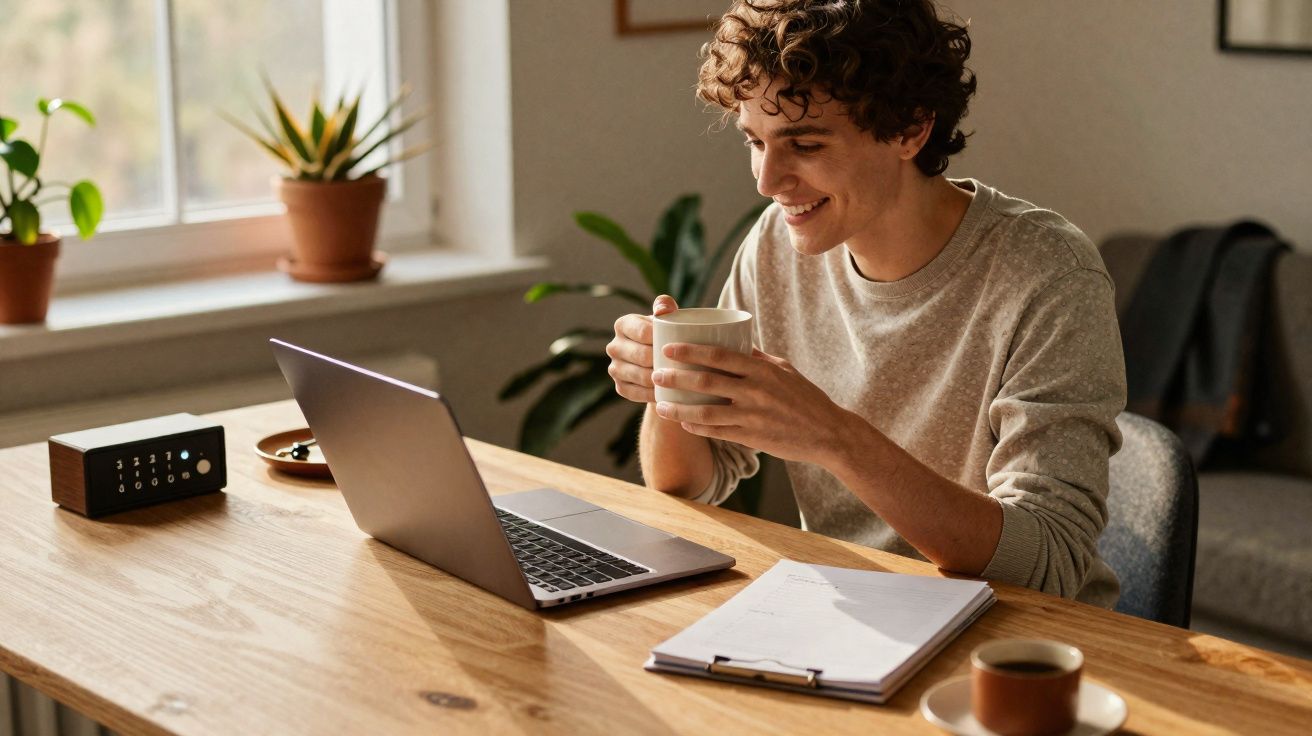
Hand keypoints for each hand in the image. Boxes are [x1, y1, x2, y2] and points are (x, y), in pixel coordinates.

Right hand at [606, 294, 678, 403]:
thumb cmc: (666, 334)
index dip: (661, 339)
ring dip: (660, 380)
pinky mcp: (619, 387)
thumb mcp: (667, 319)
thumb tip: (664, 308)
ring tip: (680, 380)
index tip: (679, 345)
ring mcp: (614, 368)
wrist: (659, 360)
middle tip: (685, 365)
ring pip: (640, 377)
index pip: (642, 332)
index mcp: (622, 324)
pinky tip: (668, 393)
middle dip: (663, 361)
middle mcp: (613, 346)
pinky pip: (636, 394)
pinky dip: (653, 394)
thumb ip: (666, 307)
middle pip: (641, 356)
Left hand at [650, 344, 853, 464]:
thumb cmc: (805, 398)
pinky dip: (696, 428)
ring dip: (678, 409)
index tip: (669, 348)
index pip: (719, 355)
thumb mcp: (784, 370)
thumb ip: (757, 358)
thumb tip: (733, 342)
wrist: (827, 433)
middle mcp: (755, 391)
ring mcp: (752, 416)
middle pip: (706, 381)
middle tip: (655, 374)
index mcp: (762, 369)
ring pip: (705, 412)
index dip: (690, 351)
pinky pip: (716, 432)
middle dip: (676, 377)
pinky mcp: (751, 438)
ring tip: (661, 404)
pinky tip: (683, 424)